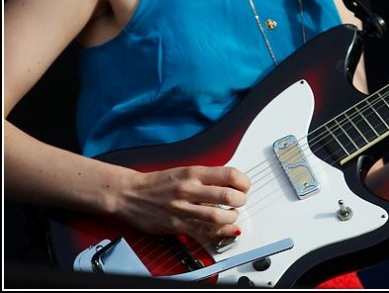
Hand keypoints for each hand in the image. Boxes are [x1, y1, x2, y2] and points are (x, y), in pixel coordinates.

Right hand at [116, 165, 249, 239]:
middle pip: (228, 196)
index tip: (244, 186)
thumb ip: (207, 177)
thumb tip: (232, 184)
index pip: (229, 175)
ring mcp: (183, 208)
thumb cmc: (157, 182)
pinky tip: (229, 230)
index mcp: (193, 172)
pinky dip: (222, 232)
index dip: (243, 182)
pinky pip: (205, 231)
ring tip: (232, 215)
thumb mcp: (184, 171)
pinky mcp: (177, 225)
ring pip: (219, 216)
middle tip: (240, 201)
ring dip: (232, 217)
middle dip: (241, 201)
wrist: (129, 193)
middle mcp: (189, 189)